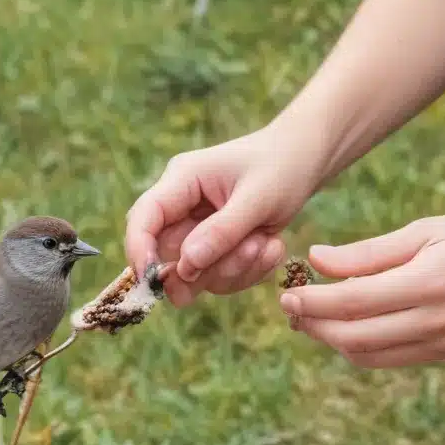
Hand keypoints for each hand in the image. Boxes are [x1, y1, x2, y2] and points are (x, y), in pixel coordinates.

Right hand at [125, 127, 321, 305]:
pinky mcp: (214, 250)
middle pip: (169, 256)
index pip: (143, 218)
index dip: (140, 251)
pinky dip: (246, 273)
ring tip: (266, 243)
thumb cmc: (281, 168)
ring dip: (233, 270)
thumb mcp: (257, 199)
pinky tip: (270, 246)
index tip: (155, 281)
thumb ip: (222, 232)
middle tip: (252, 248)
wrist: (304, 163)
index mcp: (182, 180)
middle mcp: (182, 207)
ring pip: (195, 274)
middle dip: (209, 266)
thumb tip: (186, 264)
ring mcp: (197, 231)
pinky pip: (218, 278)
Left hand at [279, 210, 444, 367]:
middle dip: (315, 327)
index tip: (286, 294)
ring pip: (369, 356)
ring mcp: (443, 345)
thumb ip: (368, 252)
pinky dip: (362, 348)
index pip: (352, 302)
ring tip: (313, 319)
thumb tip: (316, 261)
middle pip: (353, 338)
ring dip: (334, 341)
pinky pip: (391, 359)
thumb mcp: (425, 230)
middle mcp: (434, 322)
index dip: (312, 303)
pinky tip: (348, 327)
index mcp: (428, 284)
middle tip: (291, 309)